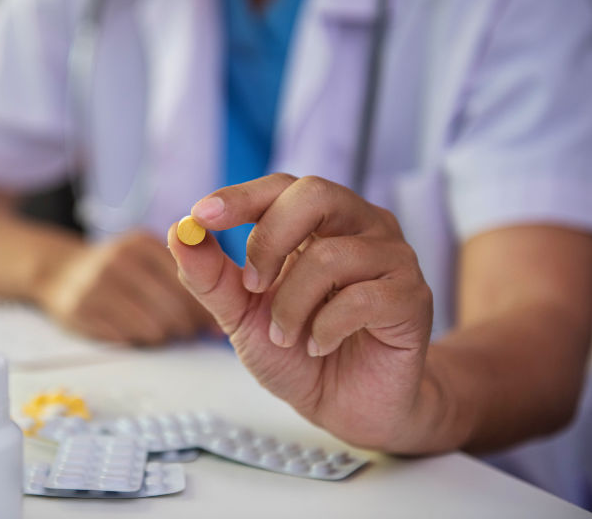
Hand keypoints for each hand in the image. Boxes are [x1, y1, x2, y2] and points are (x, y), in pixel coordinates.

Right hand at [35, 230, 213, 344]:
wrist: (58, 270)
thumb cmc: (117, 270)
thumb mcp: (146, 256)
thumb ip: (183, 278)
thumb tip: (217, 324)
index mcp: (142, 243)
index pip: (190, 283)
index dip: (202, 307)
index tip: (207, 321)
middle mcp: (119, 259)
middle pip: (174, 309)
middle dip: (186, 326)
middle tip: (186, 332)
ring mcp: (97, 284)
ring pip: (153, 328)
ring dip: (162, 336)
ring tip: (160, 330)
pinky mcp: (80, 309)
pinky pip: (126, 338)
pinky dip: (136, 340)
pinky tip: (134, 331)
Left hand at [168, 174, 432, 449]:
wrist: (346, 405)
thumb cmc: (298, 351)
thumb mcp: (242, 316)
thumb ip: (211, 277)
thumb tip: (178, 232)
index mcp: (318, 222)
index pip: (280, 186)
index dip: (240, 196)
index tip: (202, 216)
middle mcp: (359, 226)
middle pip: (315, 194)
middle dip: (270, 241)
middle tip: (253, 287)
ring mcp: (391, 257)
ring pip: (332, 255)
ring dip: (293, 305)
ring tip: (290, 336)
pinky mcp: (412, 296)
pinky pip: (363, 297)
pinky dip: (326, 328)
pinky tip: (321, 345)